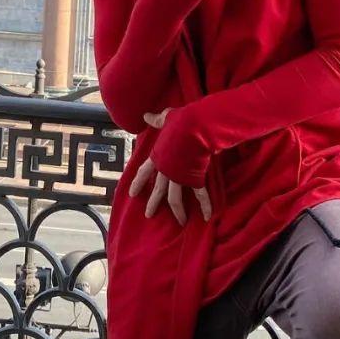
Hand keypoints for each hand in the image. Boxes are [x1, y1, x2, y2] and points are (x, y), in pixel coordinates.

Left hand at [129, 108, 212, 224]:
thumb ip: (156, 120)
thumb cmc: (180, 121)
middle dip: (153, 203)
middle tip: (149, 214)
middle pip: (157, 190)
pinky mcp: (195, 178)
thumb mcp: (166, 118)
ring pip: (175, 199)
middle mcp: (166, 170)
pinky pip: (200, 195)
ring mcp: (179, 176)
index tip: (132, 194)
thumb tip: (146, 115)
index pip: (144, 172)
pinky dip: (205, 206)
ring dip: (178, 212)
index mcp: (157, 157)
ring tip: (180, 223)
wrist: (194, 128)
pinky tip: (207, 217)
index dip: (138, 183)